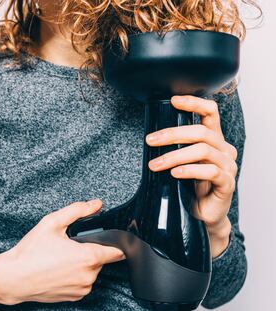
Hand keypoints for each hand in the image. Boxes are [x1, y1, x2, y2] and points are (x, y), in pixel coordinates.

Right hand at [0, 199, 124, 307]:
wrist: (13, 278)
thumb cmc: (31, 252)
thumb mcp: (52, 222)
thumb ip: (77, 210)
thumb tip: (96, 204)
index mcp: (88, 257)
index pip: (118, 252)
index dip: (117, 243)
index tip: (112, 239)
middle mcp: (89, 275)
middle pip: (102, 259)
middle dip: (91, 251)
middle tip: (71, 245)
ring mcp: (82, 288)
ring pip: (92, 271)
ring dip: (84, 264)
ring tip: (62, 258)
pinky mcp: (75, 297)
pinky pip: (83, 283)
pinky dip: (76, 275)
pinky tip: (60, 269)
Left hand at [145, 95, 237, 257]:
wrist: (202, 215)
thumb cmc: (190, 187)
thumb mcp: (181, 162)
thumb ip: (175, 147)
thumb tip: (150, 135)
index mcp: (213, 139)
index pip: (210, 112)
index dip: (194, 103)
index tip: (173, 100)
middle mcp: (224, 150)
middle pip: (201, 132)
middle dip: (172, 134)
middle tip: (150, 140)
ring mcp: (227, 166)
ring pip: (202, 151)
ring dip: (174, 156)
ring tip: (154, 165)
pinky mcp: (227, 184)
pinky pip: (210, 172)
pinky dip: (189, 171)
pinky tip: (174, 174)